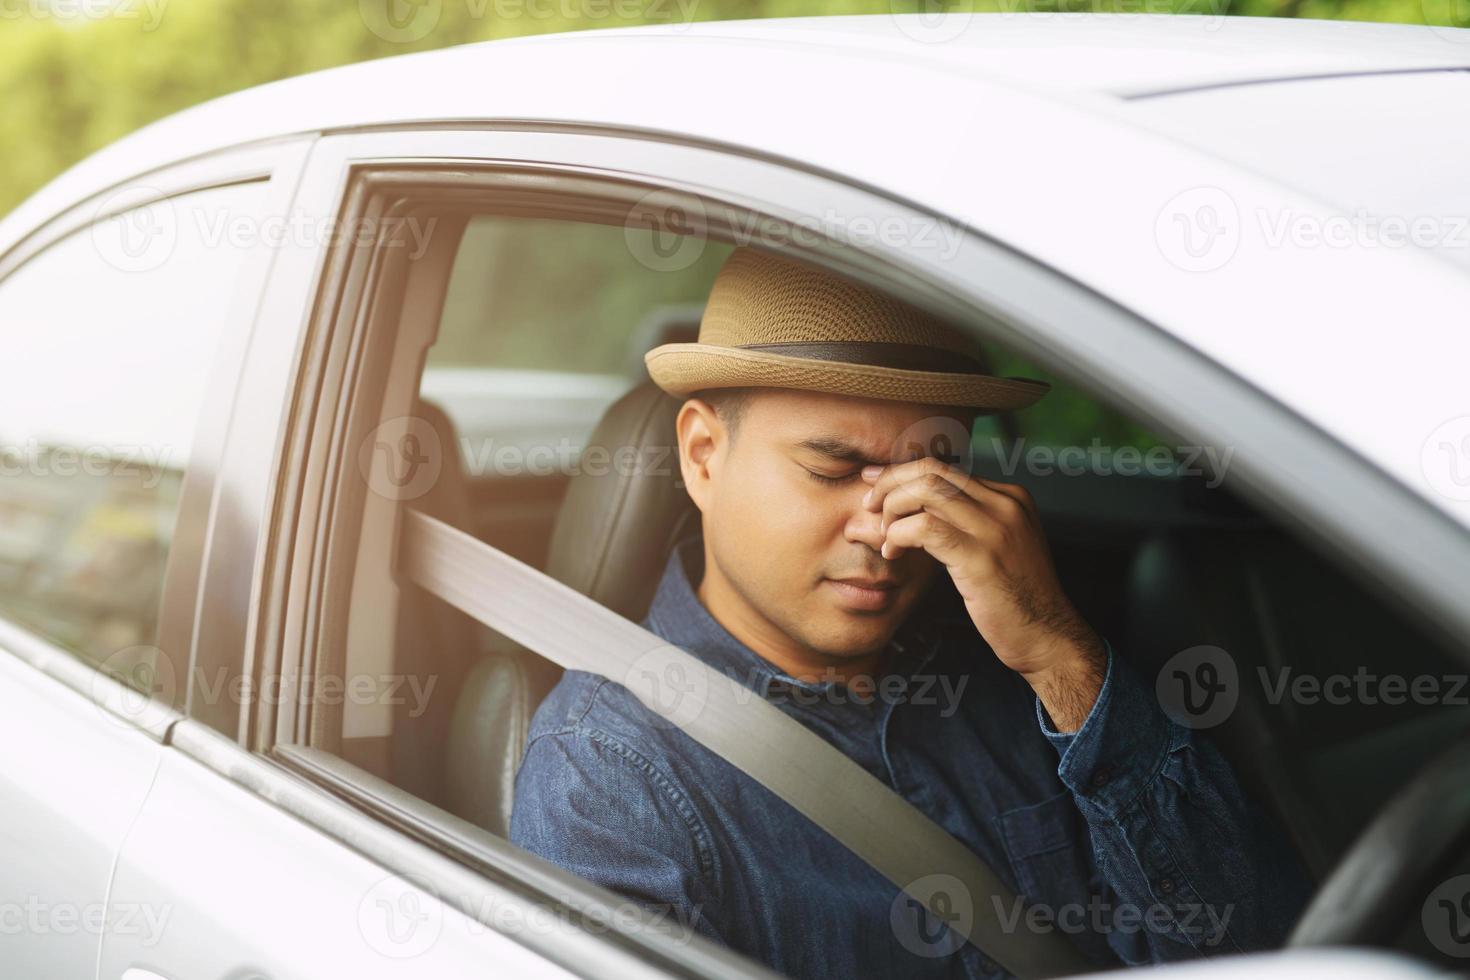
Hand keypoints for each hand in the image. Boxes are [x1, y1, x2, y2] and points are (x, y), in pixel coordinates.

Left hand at [861, 458, 1105, 729]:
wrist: (1048, 636)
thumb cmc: (1015, 598)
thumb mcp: (999, 546)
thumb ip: (969, 521)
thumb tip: (918, 505)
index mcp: (1010, 496)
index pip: (945, 468)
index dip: (902, 472)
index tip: (874, 482)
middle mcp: (1005, 503)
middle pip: (932, 471)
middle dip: (890, 484)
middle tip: (868, 506)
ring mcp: (995, 528)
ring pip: (925, 491)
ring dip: (891, 509)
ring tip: (883, 536)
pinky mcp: (981, 557)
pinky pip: (924, 528)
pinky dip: (898, 535)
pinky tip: (892, 552)